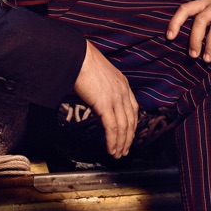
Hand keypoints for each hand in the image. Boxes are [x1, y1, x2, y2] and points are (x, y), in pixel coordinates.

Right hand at [74, 40, 138, 157]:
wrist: (77, 56)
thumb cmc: (82, 61)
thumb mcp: (99, 74)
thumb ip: (102, 87)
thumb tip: (96, 96)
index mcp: (123, 84)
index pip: (133, 109)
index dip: (132, 125)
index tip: (129, 135)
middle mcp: (123, 92)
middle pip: (131, 121)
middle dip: (128, 138)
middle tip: (124, 150)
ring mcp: (115, 99)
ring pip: (123, 127)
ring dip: (121, 143)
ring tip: (117, 154)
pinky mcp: (105, 105)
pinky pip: (112, 128)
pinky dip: (113, 141)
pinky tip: (111, 149)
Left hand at [166, 0, 210, 61]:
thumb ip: (207, 12)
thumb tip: (193, 34)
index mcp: (208, 0)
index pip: (186, 8)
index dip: (176, 21)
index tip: (169, 37)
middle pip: (201, 19)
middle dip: (194, 38)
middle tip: (192, 55)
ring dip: (210, 44)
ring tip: (207, 59)